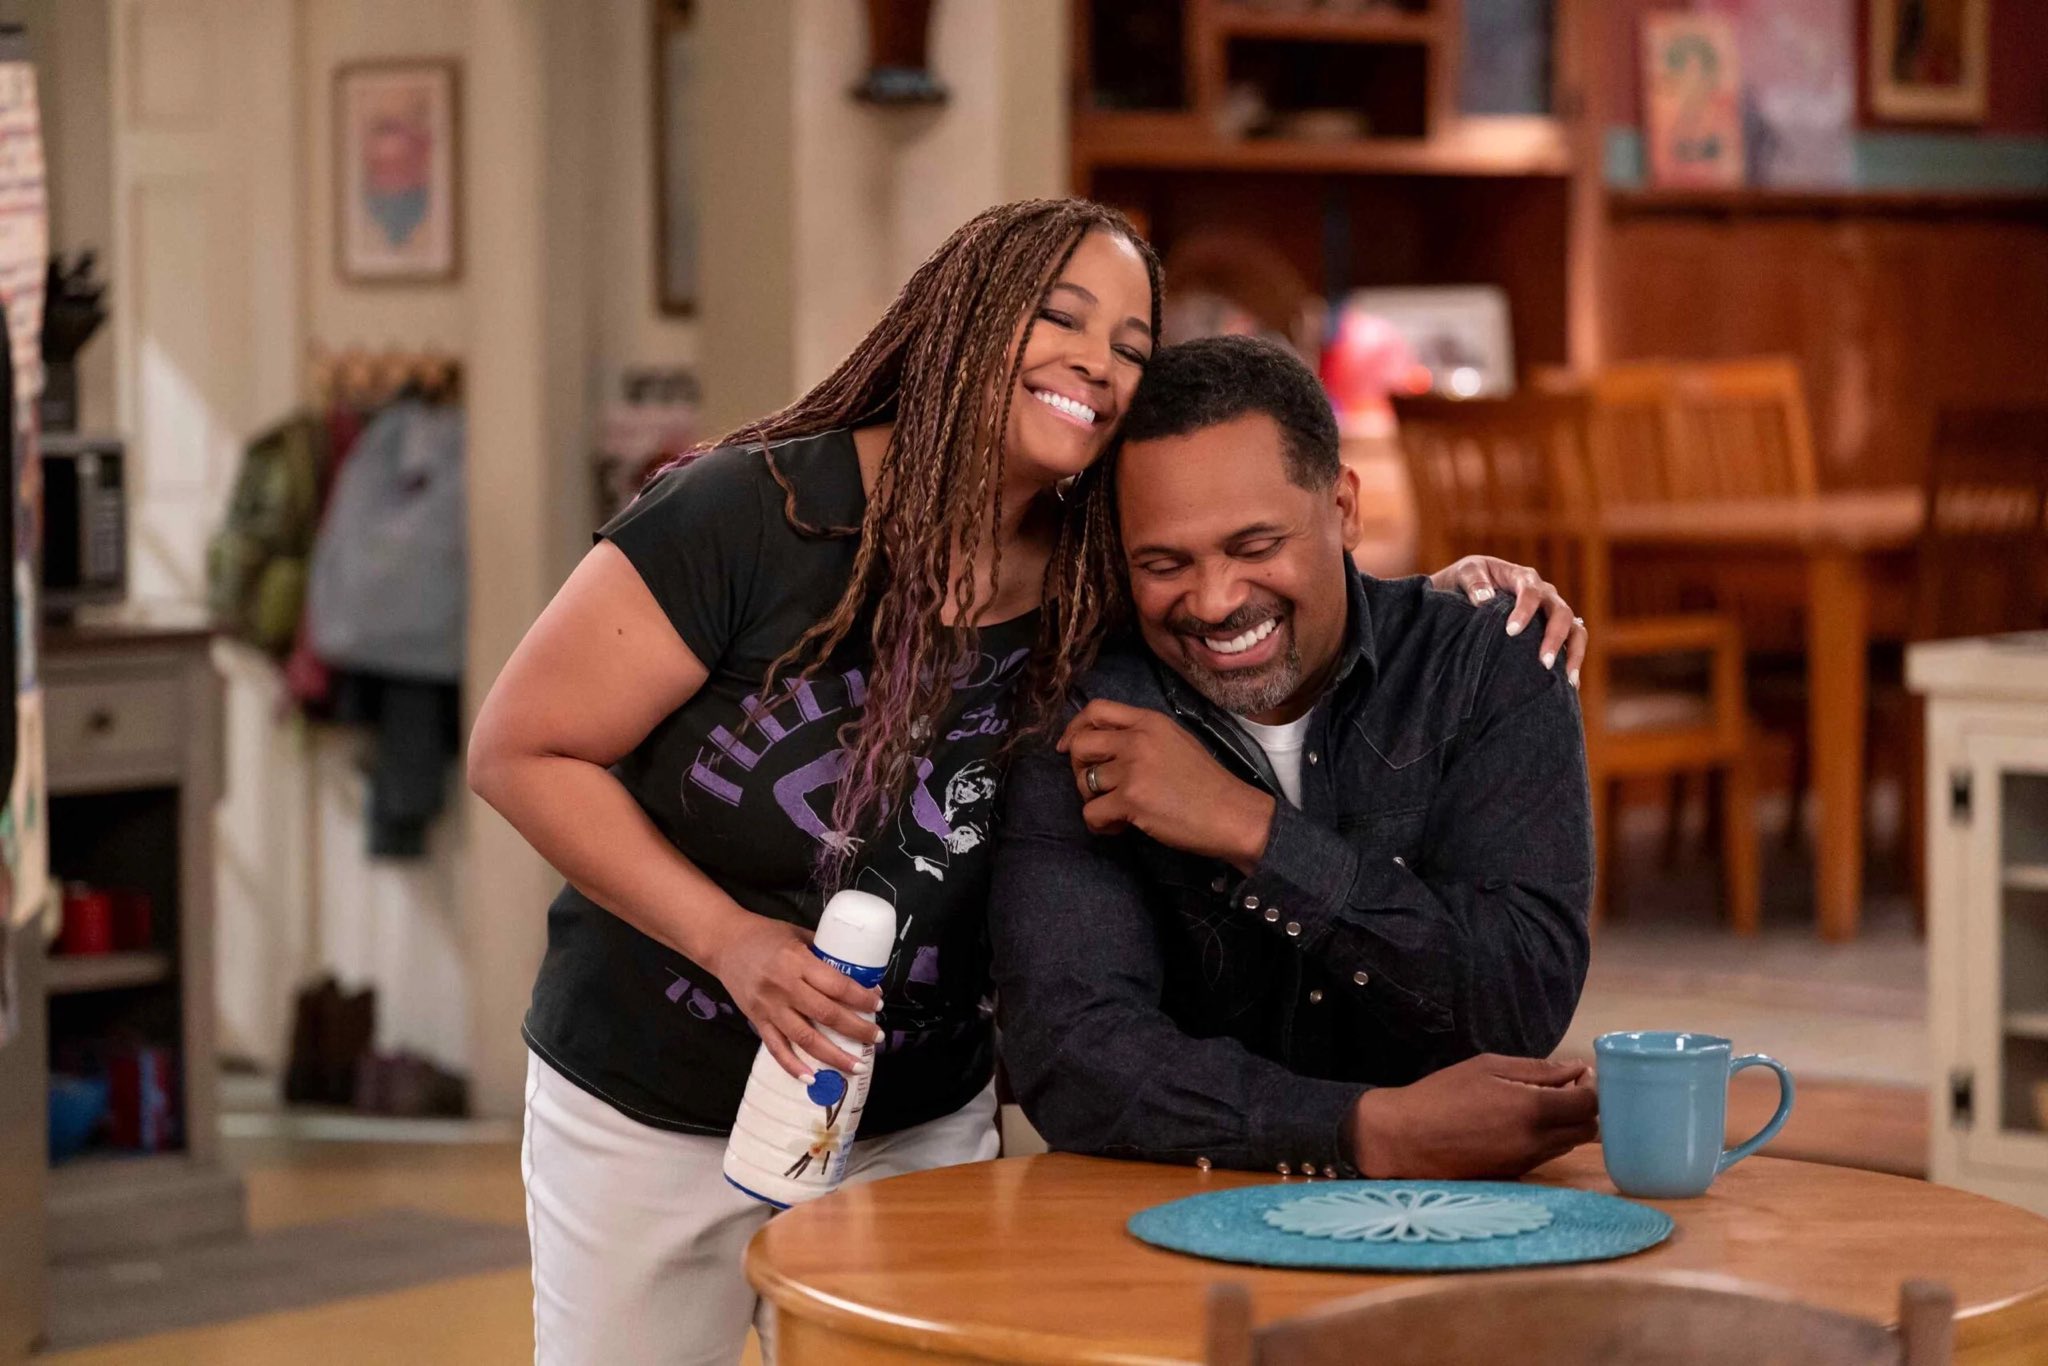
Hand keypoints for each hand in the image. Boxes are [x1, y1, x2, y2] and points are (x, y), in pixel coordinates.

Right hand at [701, 910, 883, 1080]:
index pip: (837, 985)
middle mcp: (785, 987)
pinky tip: (812, 1078)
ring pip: (805, 1038)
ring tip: (855, 1066)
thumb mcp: (798, 933)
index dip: (860, 998)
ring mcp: (769, 1007)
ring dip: (833, 1056)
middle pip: (826, 1014)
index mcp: (798, 961)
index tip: (878, 1004)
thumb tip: (858, 972)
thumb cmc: (765, 935)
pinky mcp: (757, 1020)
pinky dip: (794, 1066)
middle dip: (856, 1029)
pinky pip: (777, 1048)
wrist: (724, 943)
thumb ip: (824, 952)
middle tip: (876, 1038)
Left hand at [1057, 699, 1275, 870]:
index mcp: (1149, 721)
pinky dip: (1100, 825)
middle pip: (1081, 744)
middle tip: (1097, 788)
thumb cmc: (1207, 784)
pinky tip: (1119, 828)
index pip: (1096, 709)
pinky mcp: (1131, 799)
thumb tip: (1103, 747)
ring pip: (1083, 782)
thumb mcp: (1175, 742)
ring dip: (1093, 800)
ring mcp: (1133, 769)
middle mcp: (1137, 739)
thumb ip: (1141, 736)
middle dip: (1079, 769)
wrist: (1232, 814)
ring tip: (1116, 812)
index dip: (1075, 728)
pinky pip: (1090, 812)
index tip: (1069, 747)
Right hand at [1349, 1054, 1598, 1178]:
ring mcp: (1527, 1162)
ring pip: (1569, 1144)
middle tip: (1562, 1089)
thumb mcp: (1488, 1067)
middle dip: (1584, 1108)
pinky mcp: (1515, 1175)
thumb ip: (1537, 1070)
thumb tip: (1576, 1071)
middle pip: (1589, 1130)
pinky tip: (1517, 1124)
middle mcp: (1538, 1142)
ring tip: (1536, 1104)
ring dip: (1565, 1124)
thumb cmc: (1442, 1095)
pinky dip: (1545, 1138)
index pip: (1590, 1105)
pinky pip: (1546, 1155)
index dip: (1593, 1087)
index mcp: (1533, 1110)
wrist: (1404, 1140)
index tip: (1578, 1075)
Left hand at [1428, 555, 1587, 686]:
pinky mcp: (1554, 631)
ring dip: (1574, 654)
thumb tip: (1484, 599)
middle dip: (1554, 638)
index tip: (1511, 632)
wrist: (1470, 588)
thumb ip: (1474, 582)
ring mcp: (1552, 613)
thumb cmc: (1468, 579)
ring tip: (1568, 680)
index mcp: (1524, 578)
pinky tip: (1570, 686)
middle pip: (1561, 613)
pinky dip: (1573, 663)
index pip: (1531, 592)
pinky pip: (1573, 644)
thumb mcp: (1466, 572)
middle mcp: (1545, 595)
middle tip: (1543, 663)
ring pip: (1576, 630)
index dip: (1524, 611)